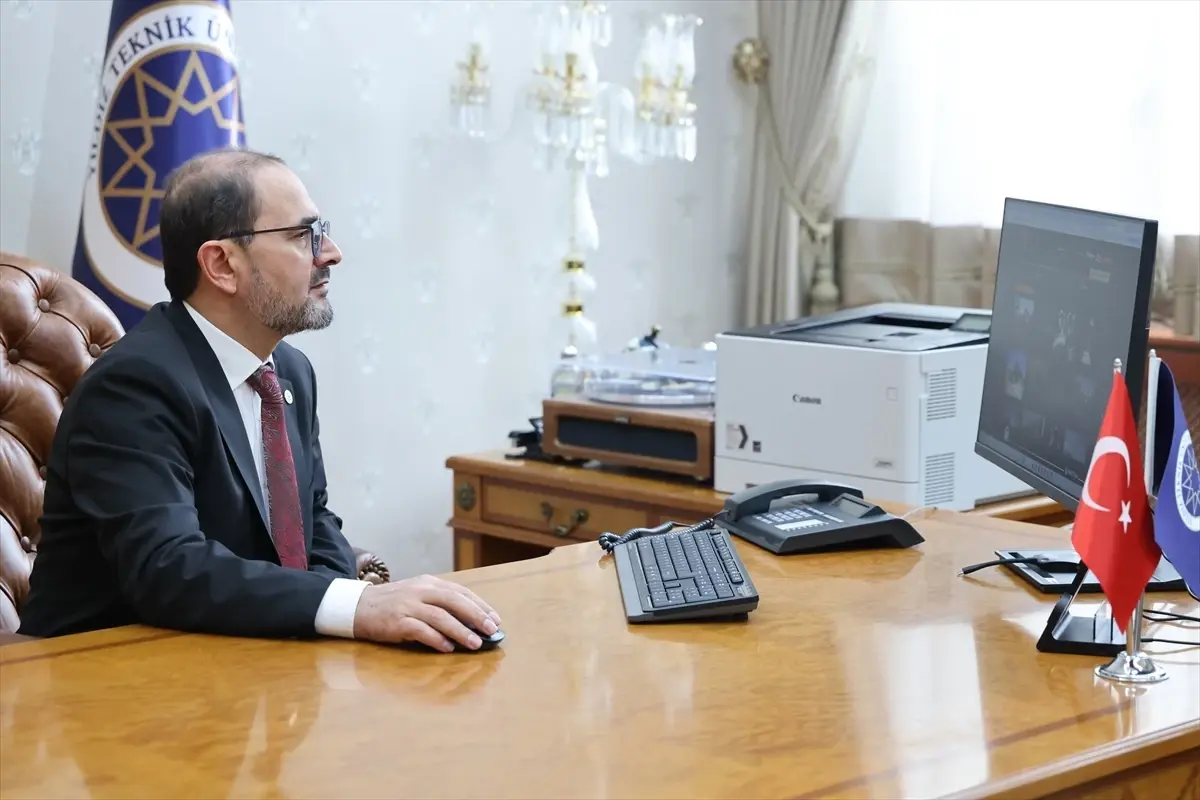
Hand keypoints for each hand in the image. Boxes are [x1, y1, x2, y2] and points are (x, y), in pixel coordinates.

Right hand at [352, 574, 501, 651]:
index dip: (480, 605)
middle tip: (491, 630)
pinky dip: (436, 639)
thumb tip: (470, 621)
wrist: (358, 607)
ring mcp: (408, 606)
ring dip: (460, 631)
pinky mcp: (397, 622)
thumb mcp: (418, 594)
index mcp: (429, 582)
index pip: (460, 592)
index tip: (495, 619)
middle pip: (454, 601)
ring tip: (475, 643)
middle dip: (476, 616)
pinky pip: (421, 630)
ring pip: (440, 617)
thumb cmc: (393, 603)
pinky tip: (448, 648)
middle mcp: (420, 591)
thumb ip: (440, 603)